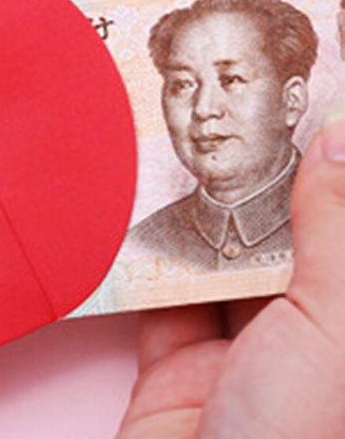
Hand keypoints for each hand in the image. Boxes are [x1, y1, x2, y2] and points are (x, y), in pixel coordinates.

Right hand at [117, 114, 344, 437]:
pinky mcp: (177, 363)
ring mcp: (242, 353)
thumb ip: (332, 233)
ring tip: (181, 147)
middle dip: (261, 182)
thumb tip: (339, 142)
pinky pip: (160, 293)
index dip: (328, 167)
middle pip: (285, 240)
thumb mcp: (330, 330)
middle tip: (235, 111)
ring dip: (197, 214)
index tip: (318, 99)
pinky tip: (137, 209)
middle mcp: (308, 338)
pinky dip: (144, 255)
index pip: (339, 228)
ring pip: (220, 260)